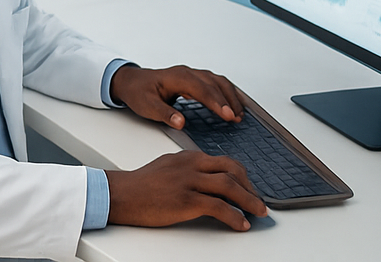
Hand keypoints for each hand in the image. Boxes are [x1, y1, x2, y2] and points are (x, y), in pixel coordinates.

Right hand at [107, 150, 267, 230]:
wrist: (122, 194)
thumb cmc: (141, 184)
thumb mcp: (167, 167)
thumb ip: (188, 169)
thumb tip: (208, 180)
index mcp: (188, 157)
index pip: (224, 161)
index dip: (242, 176)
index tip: (249, 187)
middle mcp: (191, 166)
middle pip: (232, 169)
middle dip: (250, 186)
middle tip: (258, 201)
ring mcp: (189, 182)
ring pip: (229, 186)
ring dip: (249, 201)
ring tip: (258, 212)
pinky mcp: (186, 201)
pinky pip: (219, 207)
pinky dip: (235, 217)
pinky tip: (241, 224)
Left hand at [109, 64, 244, 127]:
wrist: (130, 81)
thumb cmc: (138, 92)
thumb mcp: (147, 106)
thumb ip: (165, 114)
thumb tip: (180, 122)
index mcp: (177, 77)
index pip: (202, 89)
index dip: (216, 102)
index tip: (227, 115)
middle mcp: (187, 73)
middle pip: (214, 83)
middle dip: (228, 100)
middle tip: (237, 118)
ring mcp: (191, 75)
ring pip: (217, 81)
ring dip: (230, 96)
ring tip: (239, 114)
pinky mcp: (193, 80)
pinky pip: (215, 83)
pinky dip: (226, 93)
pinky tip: (233, 104)